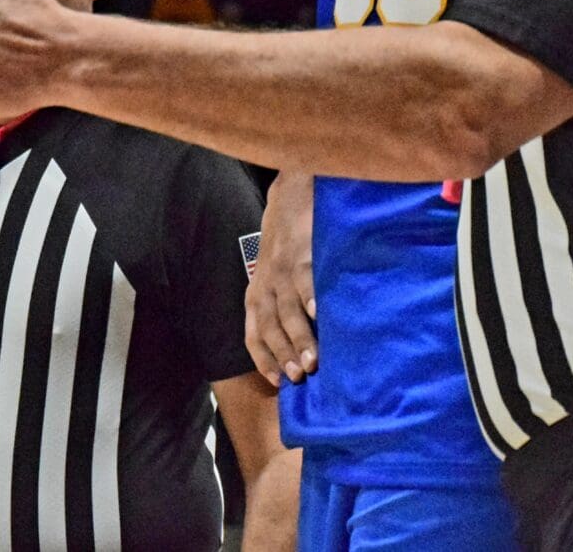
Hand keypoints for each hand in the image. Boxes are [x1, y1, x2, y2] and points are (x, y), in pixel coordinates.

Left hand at [244, 172, 317, 386]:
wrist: (291, 192)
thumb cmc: (287, 240)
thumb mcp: (274, 274)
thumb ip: (281, 303)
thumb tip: (302, 343)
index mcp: (256, 294)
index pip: (254, 335)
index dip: (265, 360)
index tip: (281, 382)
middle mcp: (265, 284)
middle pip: (271, 327)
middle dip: (284, 354)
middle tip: (301, 375)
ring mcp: (282, 268)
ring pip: (287, 310)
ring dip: (299, 337)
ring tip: (314, 359)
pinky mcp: (300, 251)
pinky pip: (304, 278)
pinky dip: (310, 297)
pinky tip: (319, 314)